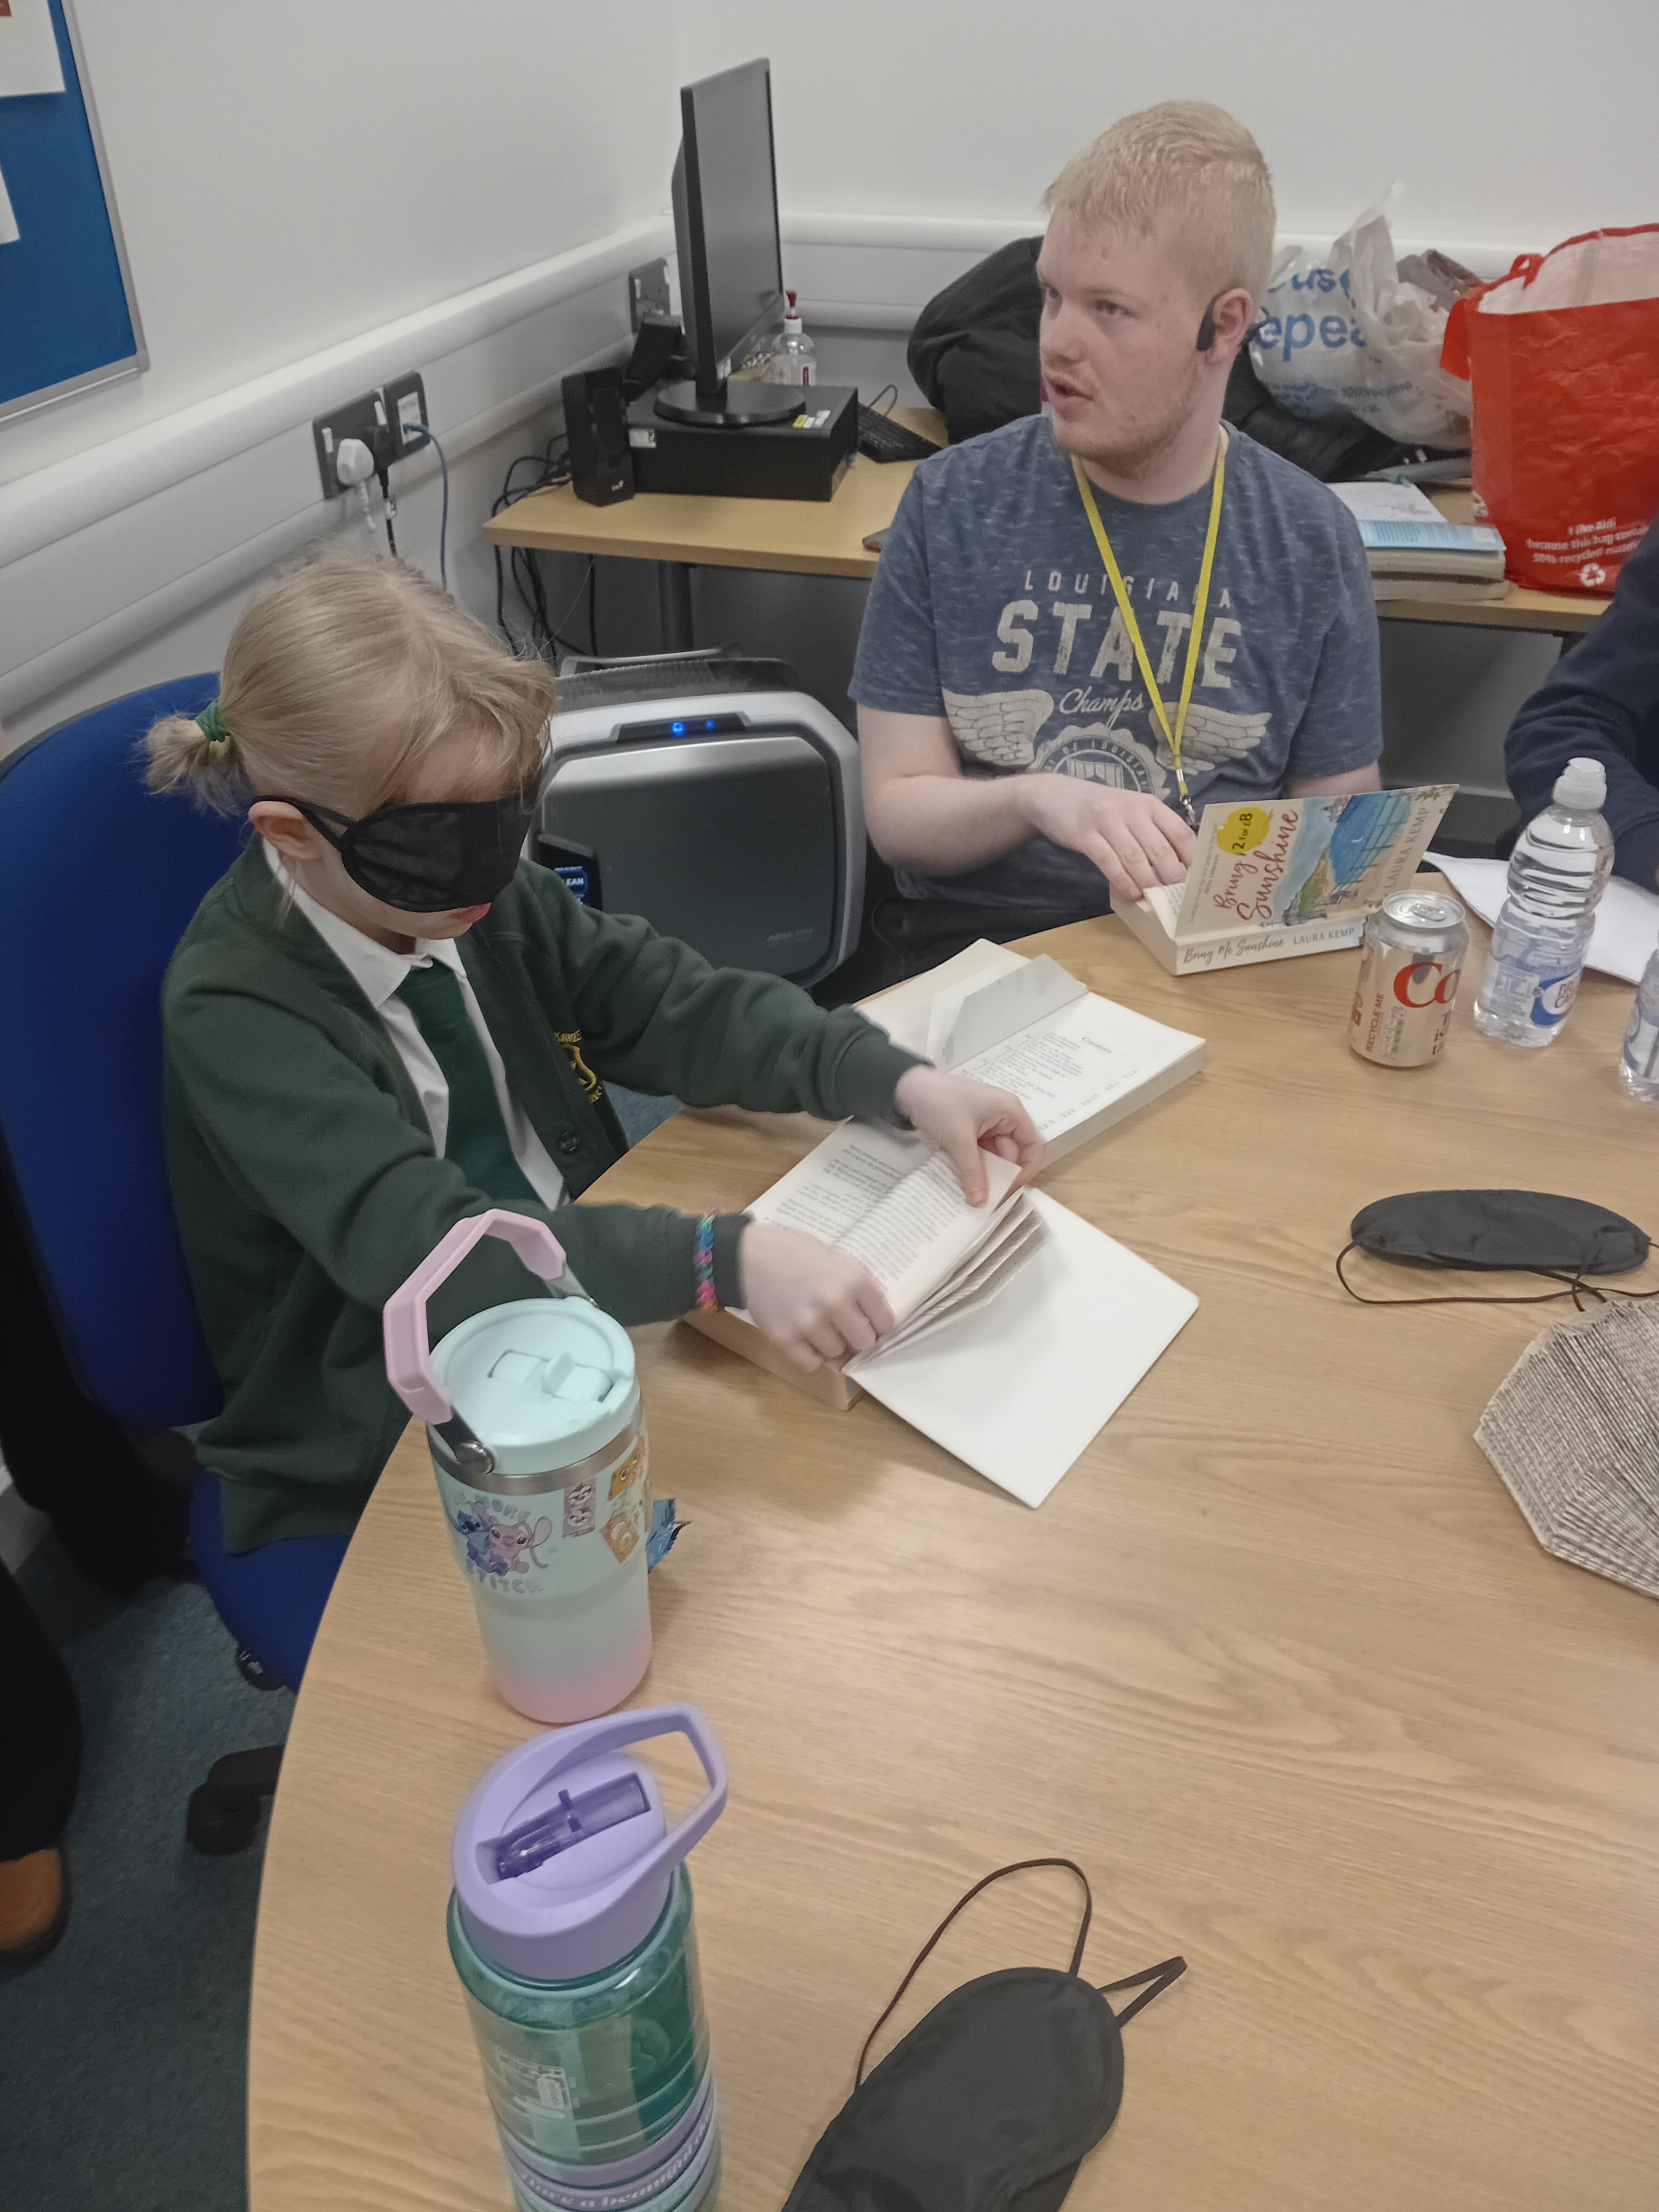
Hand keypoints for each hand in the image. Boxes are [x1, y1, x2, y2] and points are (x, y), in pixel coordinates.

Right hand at [738, 1222, 894, 1371]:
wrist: (750, 1254)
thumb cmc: (797, 1253)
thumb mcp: (839, 1260)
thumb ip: (860, 1288)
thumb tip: (878, 1322)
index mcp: (854, 1280)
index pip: (885, 1323)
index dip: (880, 1327)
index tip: (873, 1326)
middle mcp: (835, 1303)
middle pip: (864, 1343)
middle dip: (858, 1339)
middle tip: (847, 1330)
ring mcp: (809, 1323)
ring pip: (837, 1355)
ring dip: (832, 1346)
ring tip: (820, 1328)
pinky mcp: (785, 1338)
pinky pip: (811, 1364)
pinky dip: (811, 1356)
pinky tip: (806, 1339)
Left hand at [892, 1065, 1044, 1205]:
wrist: (908, 1088)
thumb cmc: (940, 1105)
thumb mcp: (959, 1140)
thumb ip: (972, 1172)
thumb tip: (980, 1203)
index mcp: (1010, 1111)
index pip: (1033, 1143)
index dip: (1027, 1168)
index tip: (1011, 1188)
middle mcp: (1003, 1117)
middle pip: (1013, 1153)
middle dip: (1002, 1174)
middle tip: (988, 1197)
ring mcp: (987, 1124)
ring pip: (995, 1156)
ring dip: (986, 1172)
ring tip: (974, 1193)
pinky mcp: (972, 1131)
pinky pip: (980, 1153)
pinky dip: (974, 1166)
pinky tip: (966, 1181)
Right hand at [1020, 775, 1194, 902]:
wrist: (1054, 796)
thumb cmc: (1100, 810)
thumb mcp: (1131, 812)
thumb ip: (1152, 832)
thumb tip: (1177, 868)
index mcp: (1149, 805)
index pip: (1180, 831)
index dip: (1192, 858)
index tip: (1197, 880)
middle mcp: (1131, 810)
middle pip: (1160, 848)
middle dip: (1172, 877)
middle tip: (1178, 898)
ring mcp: (1107, 821)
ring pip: (1135, 857)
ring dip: (1148, 882)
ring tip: (1155, 900)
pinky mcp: (1085, 835)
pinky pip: (1108, 862)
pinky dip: (1123, 881)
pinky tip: (1131, 895)